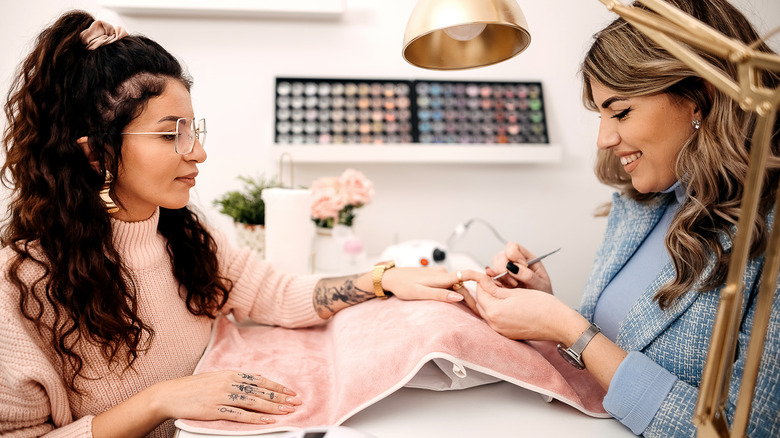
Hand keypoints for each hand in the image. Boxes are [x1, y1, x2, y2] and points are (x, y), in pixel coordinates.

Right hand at [151, 370, 301, 423]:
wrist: (170, 394)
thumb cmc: (194, 387)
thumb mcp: (217, 378)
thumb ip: (237, 380)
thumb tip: (257, 380)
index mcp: (231, 374)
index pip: (260, 380)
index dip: (277, 386)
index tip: (291, 392)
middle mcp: (229, 383)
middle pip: (260, 390)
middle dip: (280, 397)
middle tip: (296, 402)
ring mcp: (222, 396)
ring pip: (253, 402)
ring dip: (273, 407)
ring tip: (287, 411)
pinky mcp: (215, 409)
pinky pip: (239, 414)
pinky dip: (255, 417)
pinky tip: (267, 420)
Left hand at [381, 266, 483, 311]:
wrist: (390, 277)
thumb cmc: (402, 285)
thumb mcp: (420, 293)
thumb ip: (439, 295)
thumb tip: (459, 297)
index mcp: (440, 276)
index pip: (466, 277)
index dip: (479, 283)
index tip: (489, 292)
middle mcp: (442, 273)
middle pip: (463, 286)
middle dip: (472, 299)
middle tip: (480, 314)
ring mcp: (439, 274)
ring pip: (457, 286)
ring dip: (465, 297)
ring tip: (473, 311)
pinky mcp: (435, 277)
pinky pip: (450, 285)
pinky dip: (457, 294)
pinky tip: (459, 302)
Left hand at [472, 275, 574, 341]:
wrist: (559, 324)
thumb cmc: (542, 306)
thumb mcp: (515, 292)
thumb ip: (495, 288)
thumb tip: (482, 282)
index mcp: (495, 312)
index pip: (480, 293)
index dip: (483, 281)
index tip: (489, 274)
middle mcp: (495, 325)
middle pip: (481, 304)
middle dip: (485, 291)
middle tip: (494, 280)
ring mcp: (501, 331)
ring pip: (487, 312)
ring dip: (490, 301)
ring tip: (501, 290)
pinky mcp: (508, 334)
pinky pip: (495, 320)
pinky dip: (496, 310)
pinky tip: (506, 303)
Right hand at [486, 242, 552, 293]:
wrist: (539, 309)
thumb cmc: (543, 295)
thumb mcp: (541, 285)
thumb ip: (529, 276)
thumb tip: (514, 267)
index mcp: (527, 258)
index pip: (513, 247)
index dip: (514, 254)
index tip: (522, 265)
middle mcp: (514, 262)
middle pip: (500, 256)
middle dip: (504, 268)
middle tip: (515, 282)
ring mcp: (505, 271)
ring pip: (494, 265)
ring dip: (500, 276)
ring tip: (512, 286)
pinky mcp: (498, 280)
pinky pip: (490, 277)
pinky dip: (493, 281)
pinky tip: (501, 287)